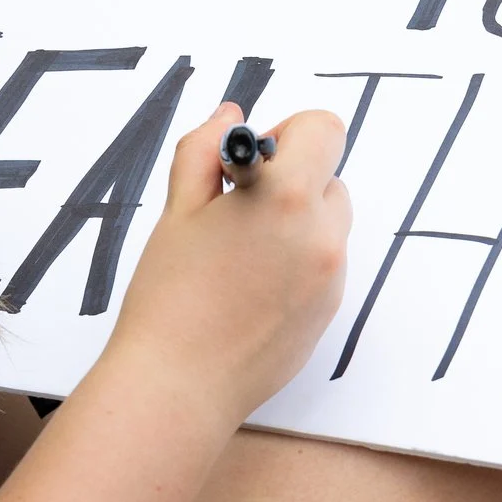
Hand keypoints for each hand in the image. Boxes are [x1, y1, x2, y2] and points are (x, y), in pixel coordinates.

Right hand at [106, 102, 352, 424]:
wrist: (178, 386)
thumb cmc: (170, 297)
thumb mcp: (179, 210)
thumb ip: (204, 150)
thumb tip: (231, 115)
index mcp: (287, 197)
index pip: (325, 129)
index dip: (289, 133)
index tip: (253, 163)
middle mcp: (322, 235)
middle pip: (328, 177)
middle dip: (289, 181)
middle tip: (237, 212)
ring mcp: (332, 277)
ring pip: (327, 223)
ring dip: (296, 222)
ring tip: (242, 256)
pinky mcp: (330, 311)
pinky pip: (323, 265)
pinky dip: (297, 263)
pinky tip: (251, 290)